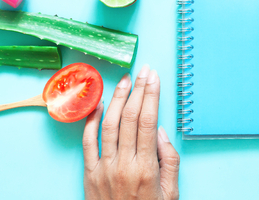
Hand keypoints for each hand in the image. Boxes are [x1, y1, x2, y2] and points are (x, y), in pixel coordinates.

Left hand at [82, 65, 179, 199]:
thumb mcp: (171, 193)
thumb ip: (170, 161)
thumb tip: (162, 131)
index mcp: (146, 168)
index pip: (149, 121)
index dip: (152, 95)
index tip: (154, 77)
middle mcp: (124, 164)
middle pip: (131, 117)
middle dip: (138, 89)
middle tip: (143, 70)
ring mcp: (103, 167)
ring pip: (109, 124)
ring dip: (118, 98)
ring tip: (125, 80)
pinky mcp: (89, 173)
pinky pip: (88, 141)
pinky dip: (92, 119)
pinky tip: (100, 103)